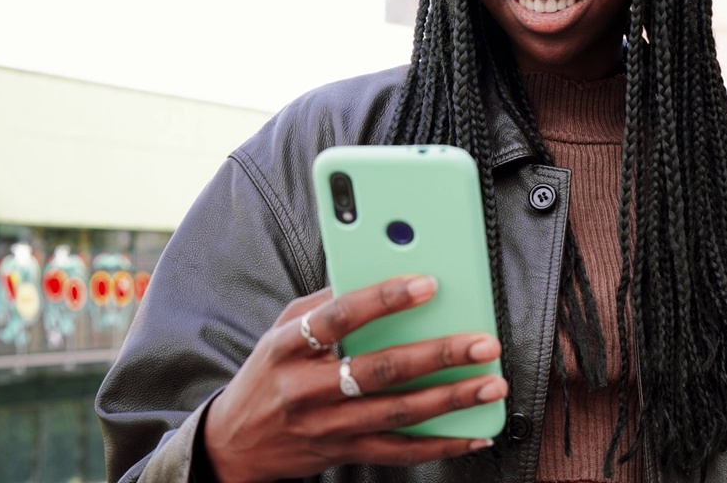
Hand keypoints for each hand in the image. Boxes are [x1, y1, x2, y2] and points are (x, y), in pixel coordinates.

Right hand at [203, 276, 506, 482]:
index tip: (428, 285)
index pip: (338, 318)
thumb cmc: (269, 375)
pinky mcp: (344, 453)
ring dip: (451, 398)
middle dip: (439, 354)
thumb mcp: (280, 331)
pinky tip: (475, 433)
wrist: (235, 444)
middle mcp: (306, 389)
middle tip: (482, 341)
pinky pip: (400, 452)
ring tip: (491, 382)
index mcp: (287, 348)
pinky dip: (442, 445)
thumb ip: (322, 304)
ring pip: (398, 413)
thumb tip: (373, 273)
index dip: (383, 300)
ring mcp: (327, 426)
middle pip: (380, 369)